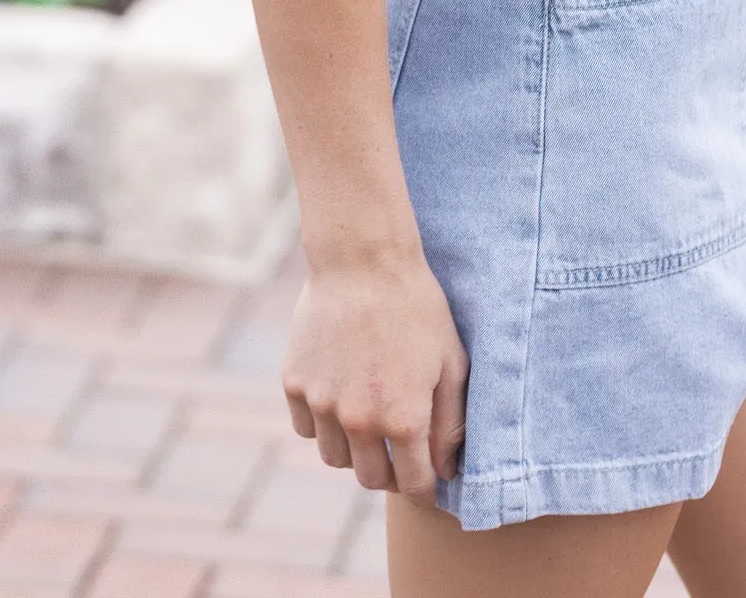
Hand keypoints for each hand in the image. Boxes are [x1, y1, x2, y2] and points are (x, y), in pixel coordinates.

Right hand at [282, 251, 468, 505]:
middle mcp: (359, 421)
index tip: (427, 480)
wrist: (364, 259)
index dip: (424, 486)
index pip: (412, 484)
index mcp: (403, 419)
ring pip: (334, 458)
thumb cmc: (417, 307)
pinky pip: (307, 427)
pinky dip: (322, 423)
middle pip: (370, 479)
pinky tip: (339, 396)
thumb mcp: (451, 362)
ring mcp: (323, 404)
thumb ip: (450, 423)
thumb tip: (448, 469)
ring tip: (367, 418)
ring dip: (353, 449)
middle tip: (397, 450)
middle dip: (388, 472)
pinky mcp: (295, 383)